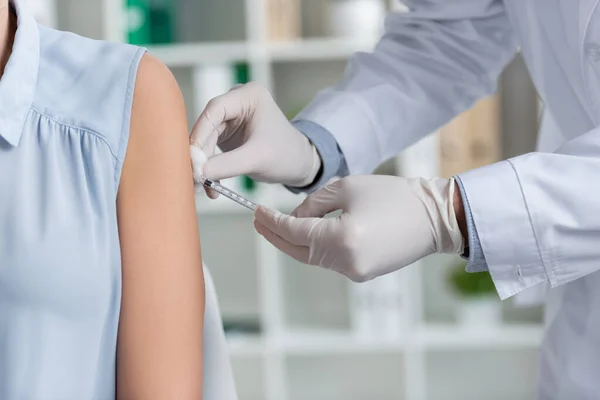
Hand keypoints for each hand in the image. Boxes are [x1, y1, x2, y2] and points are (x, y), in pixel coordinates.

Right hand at [190, 82, 320, 197]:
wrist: (298, 164)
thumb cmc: (286, 155)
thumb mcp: (257, 159)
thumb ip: (226, 165)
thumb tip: (196, 171)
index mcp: (249, 95)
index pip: (215, 109)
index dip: (200, 133)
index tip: (193, 158)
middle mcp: (237, 102)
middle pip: (207, 126)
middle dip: (201, 154)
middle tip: (195, 177)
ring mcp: (230, 118)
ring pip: (206, 140)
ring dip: (204, 165)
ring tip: (206, 187)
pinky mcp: (226, 134)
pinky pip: (210, 149)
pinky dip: (210, 167)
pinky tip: (211, 185)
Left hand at [253, 175, 464, 281]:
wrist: (434, 218)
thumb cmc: (394, 196)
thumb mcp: (347, 188)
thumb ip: (314, 204)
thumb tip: (295, 217)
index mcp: (340, 238)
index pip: (294, 231)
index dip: (272, 221)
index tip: (256, 211)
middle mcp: (345, 262)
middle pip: (298, 251)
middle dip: (275, 236)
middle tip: (258, 221)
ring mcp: (354, 272)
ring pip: (313, 257)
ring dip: (295, 241)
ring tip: (278, 225)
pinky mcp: (363, 274)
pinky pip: (330, 260)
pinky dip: (315, 248)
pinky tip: (307, 235)